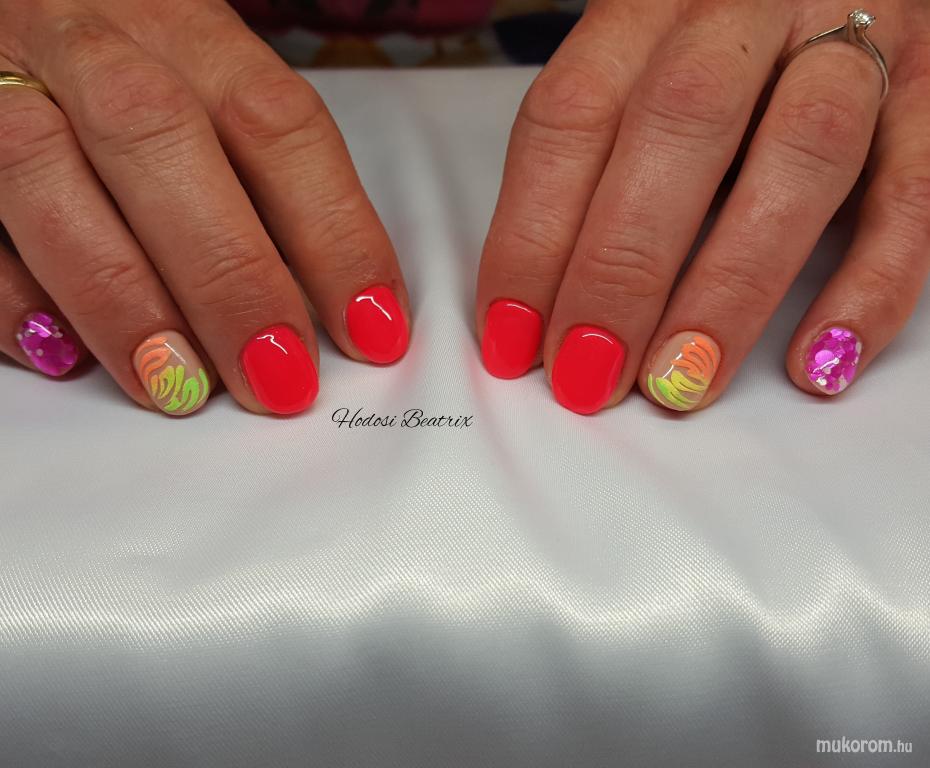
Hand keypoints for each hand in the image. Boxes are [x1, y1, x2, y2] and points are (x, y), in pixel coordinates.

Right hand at [0, 0, 409, 415]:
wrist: (16, 7)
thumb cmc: (127, 64)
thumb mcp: (208, 88)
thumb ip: (260, 179)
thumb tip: (327, 304)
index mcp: (185, 28)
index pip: (277, 123)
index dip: (334, 232)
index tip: (372, 328)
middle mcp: (88, 41)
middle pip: (158, 141)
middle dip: (228, 275)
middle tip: (276, 376)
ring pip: (41, 171)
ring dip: (120, 297)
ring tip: (179, 385)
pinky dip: (10, 295)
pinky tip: (61, 354)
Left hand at [476, 0, 929, 413]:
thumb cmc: (711, 52)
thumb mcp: (631, 79)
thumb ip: (588, 167)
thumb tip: (533, 310)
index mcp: (648, 5)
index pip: (573, 116)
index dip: (533, 235)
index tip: (513, 336)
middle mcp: (747, 10)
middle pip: (679, 127)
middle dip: (624, 268)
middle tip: (590, 372)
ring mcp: (853, 41)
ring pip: (802, 152)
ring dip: (732, 285)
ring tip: (681, 381)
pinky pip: (916, 191)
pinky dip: (870, 285)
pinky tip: (817, 361)